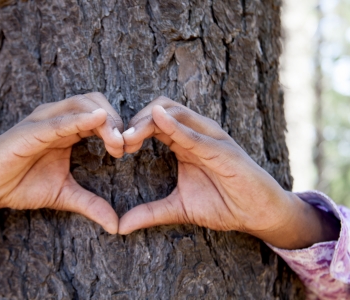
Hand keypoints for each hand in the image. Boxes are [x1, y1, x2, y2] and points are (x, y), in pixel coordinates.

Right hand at [0, 93, 122, 233]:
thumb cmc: (21, 184)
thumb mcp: (64, 195)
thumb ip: (91, 204)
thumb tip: (116, 225)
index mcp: (68, 129)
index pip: (101, 115)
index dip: (119, 127)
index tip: (129, 150)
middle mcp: (57, 119)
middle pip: (95, 101)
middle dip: (116, 120)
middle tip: (124, 146)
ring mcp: (42, 122)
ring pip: (80, 104)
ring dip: (104, 119)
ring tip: (115, 142)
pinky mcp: (28, 131)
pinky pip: (57, 121)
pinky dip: (79, 118)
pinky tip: (97, 120)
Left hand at [119, 97, 339, 248]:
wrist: (257, 215)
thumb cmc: (222, 205)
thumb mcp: (178, 208)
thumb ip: (149, 213)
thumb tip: (119, 226)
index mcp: (183, 142)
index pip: (152, 122)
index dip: (130, 130)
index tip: (115, 149)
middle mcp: (196, 133)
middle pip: (159, 110)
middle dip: (134, 122)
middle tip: (118, 143)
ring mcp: (210, 138)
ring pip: (175, 112)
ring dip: (146, 121)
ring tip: (129, 139)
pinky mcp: (223, 149)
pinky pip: (196, 133)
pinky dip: (176, 126)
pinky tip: (158, 121)